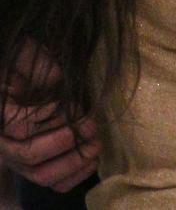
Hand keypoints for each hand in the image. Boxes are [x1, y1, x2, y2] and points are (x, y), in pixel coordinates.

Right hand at [1, 43, 98, 191]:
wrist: (29, 71)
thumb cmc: (29, 63)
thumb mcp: (31, 60)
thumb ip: (43, 72)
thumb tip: (57, 87)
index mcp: (3, 118)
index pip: (20, 130)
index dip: (49, 121)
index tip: (68, 104)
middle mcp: (7, 142)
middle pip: (30, 158)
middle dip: (66, 144)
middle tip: (93, 128)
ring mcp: (21, 157)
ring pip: (42, 176)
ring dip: (75, 162)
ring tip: (97, 145)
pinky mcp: (39, 165)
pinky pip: (55, 183)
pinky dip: (75, 176)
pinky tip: (93, 161)